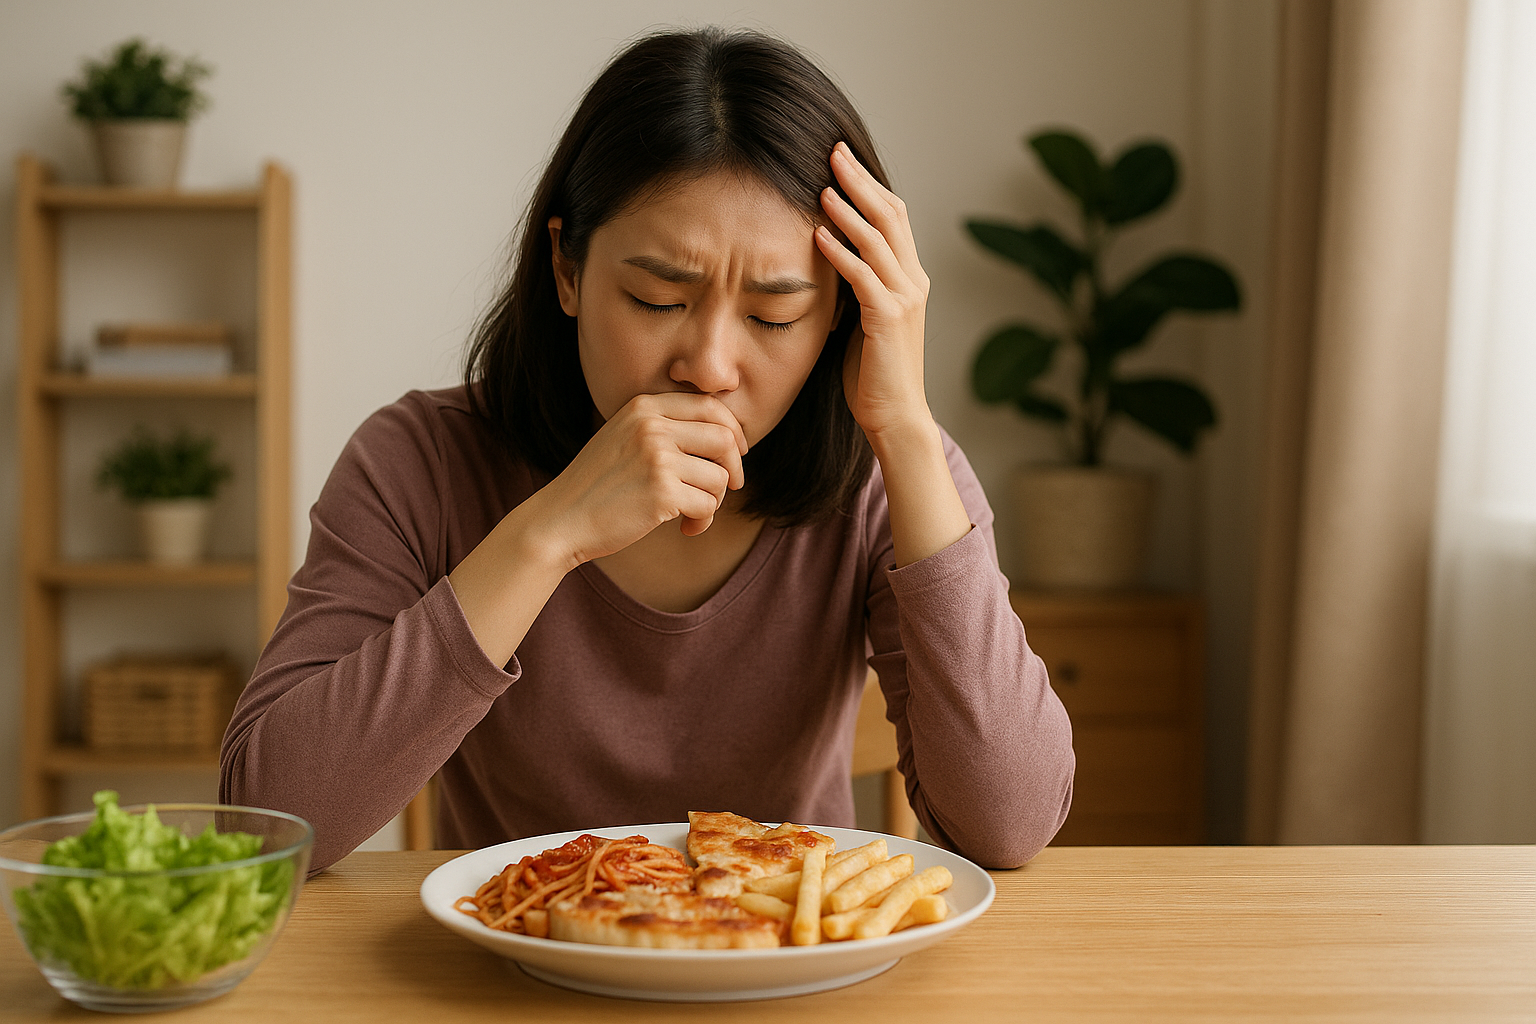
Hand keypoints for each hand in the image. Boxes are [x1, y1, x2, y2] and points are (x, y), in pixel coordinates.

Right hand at [532, 392, 747, 566]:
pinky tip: (686, 528)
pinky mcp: (662, 492)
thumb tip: (727, 436)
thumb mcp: (624, 438)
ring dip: (715, 501)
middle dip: (734, 467)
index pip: (710, 406)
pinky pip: (708, 505)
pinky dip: (703, 521)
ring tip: (693, 514)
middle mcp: (651, 426)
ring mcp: (656, 458)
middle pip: (724, 438)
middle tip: (731, 487)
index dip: (734, 431)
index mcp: (643, 407)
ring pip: (720, 477)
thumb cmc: (597, 485)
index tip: (738, 452)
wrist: (560, 519)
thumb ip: (664, 428)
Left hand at [814, 142, 933, 442]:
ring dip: (849, 211)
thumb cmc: (873, 373)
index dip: (869, 185)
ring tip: (823, 185)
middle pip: (890, 216)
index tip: (841, 159)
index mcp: (909, 277)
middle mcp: (913, 281)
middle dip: (860, 181)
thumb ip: (855, 285)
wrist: (895, 415)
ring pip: (879, 241)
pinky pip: (863, 277)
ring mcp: (905, 299)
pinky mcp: (889, 320)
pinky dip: (841, 253)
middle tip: (834, 151)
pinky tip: (819, 235)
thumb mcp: (864, 318)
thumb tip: (826, 256)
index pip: (893, 217)